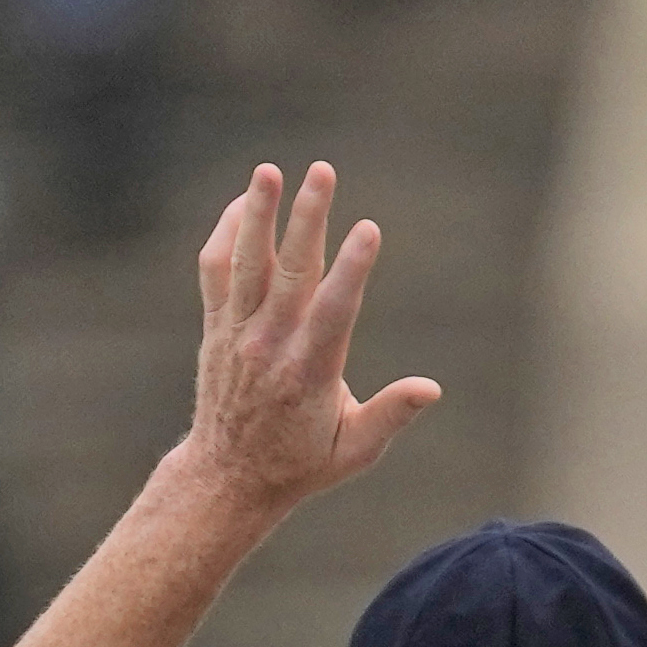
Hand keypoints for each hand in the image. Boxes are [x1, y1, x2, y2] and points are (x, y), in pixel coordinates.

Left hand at [179, 161, 438, 520]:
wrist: (229, 475)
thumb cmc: (302, 462)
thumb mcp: (356, 450)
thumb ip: (391, 414)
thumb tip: (430, 388)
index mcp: (310, 373)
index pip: (335, 310)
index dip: (352, 268)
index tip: (368, 230)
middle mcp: (269, 346)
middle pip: (291, 270)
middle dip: (309, 218)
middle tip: (323, 171)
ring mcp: (237, 332)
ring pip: (246, 262)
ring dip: (257, 213)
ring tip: (269, 171)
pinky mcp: (216, 326)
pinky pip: (216, 270)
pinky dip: (227, 234)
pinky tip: (244, 204)